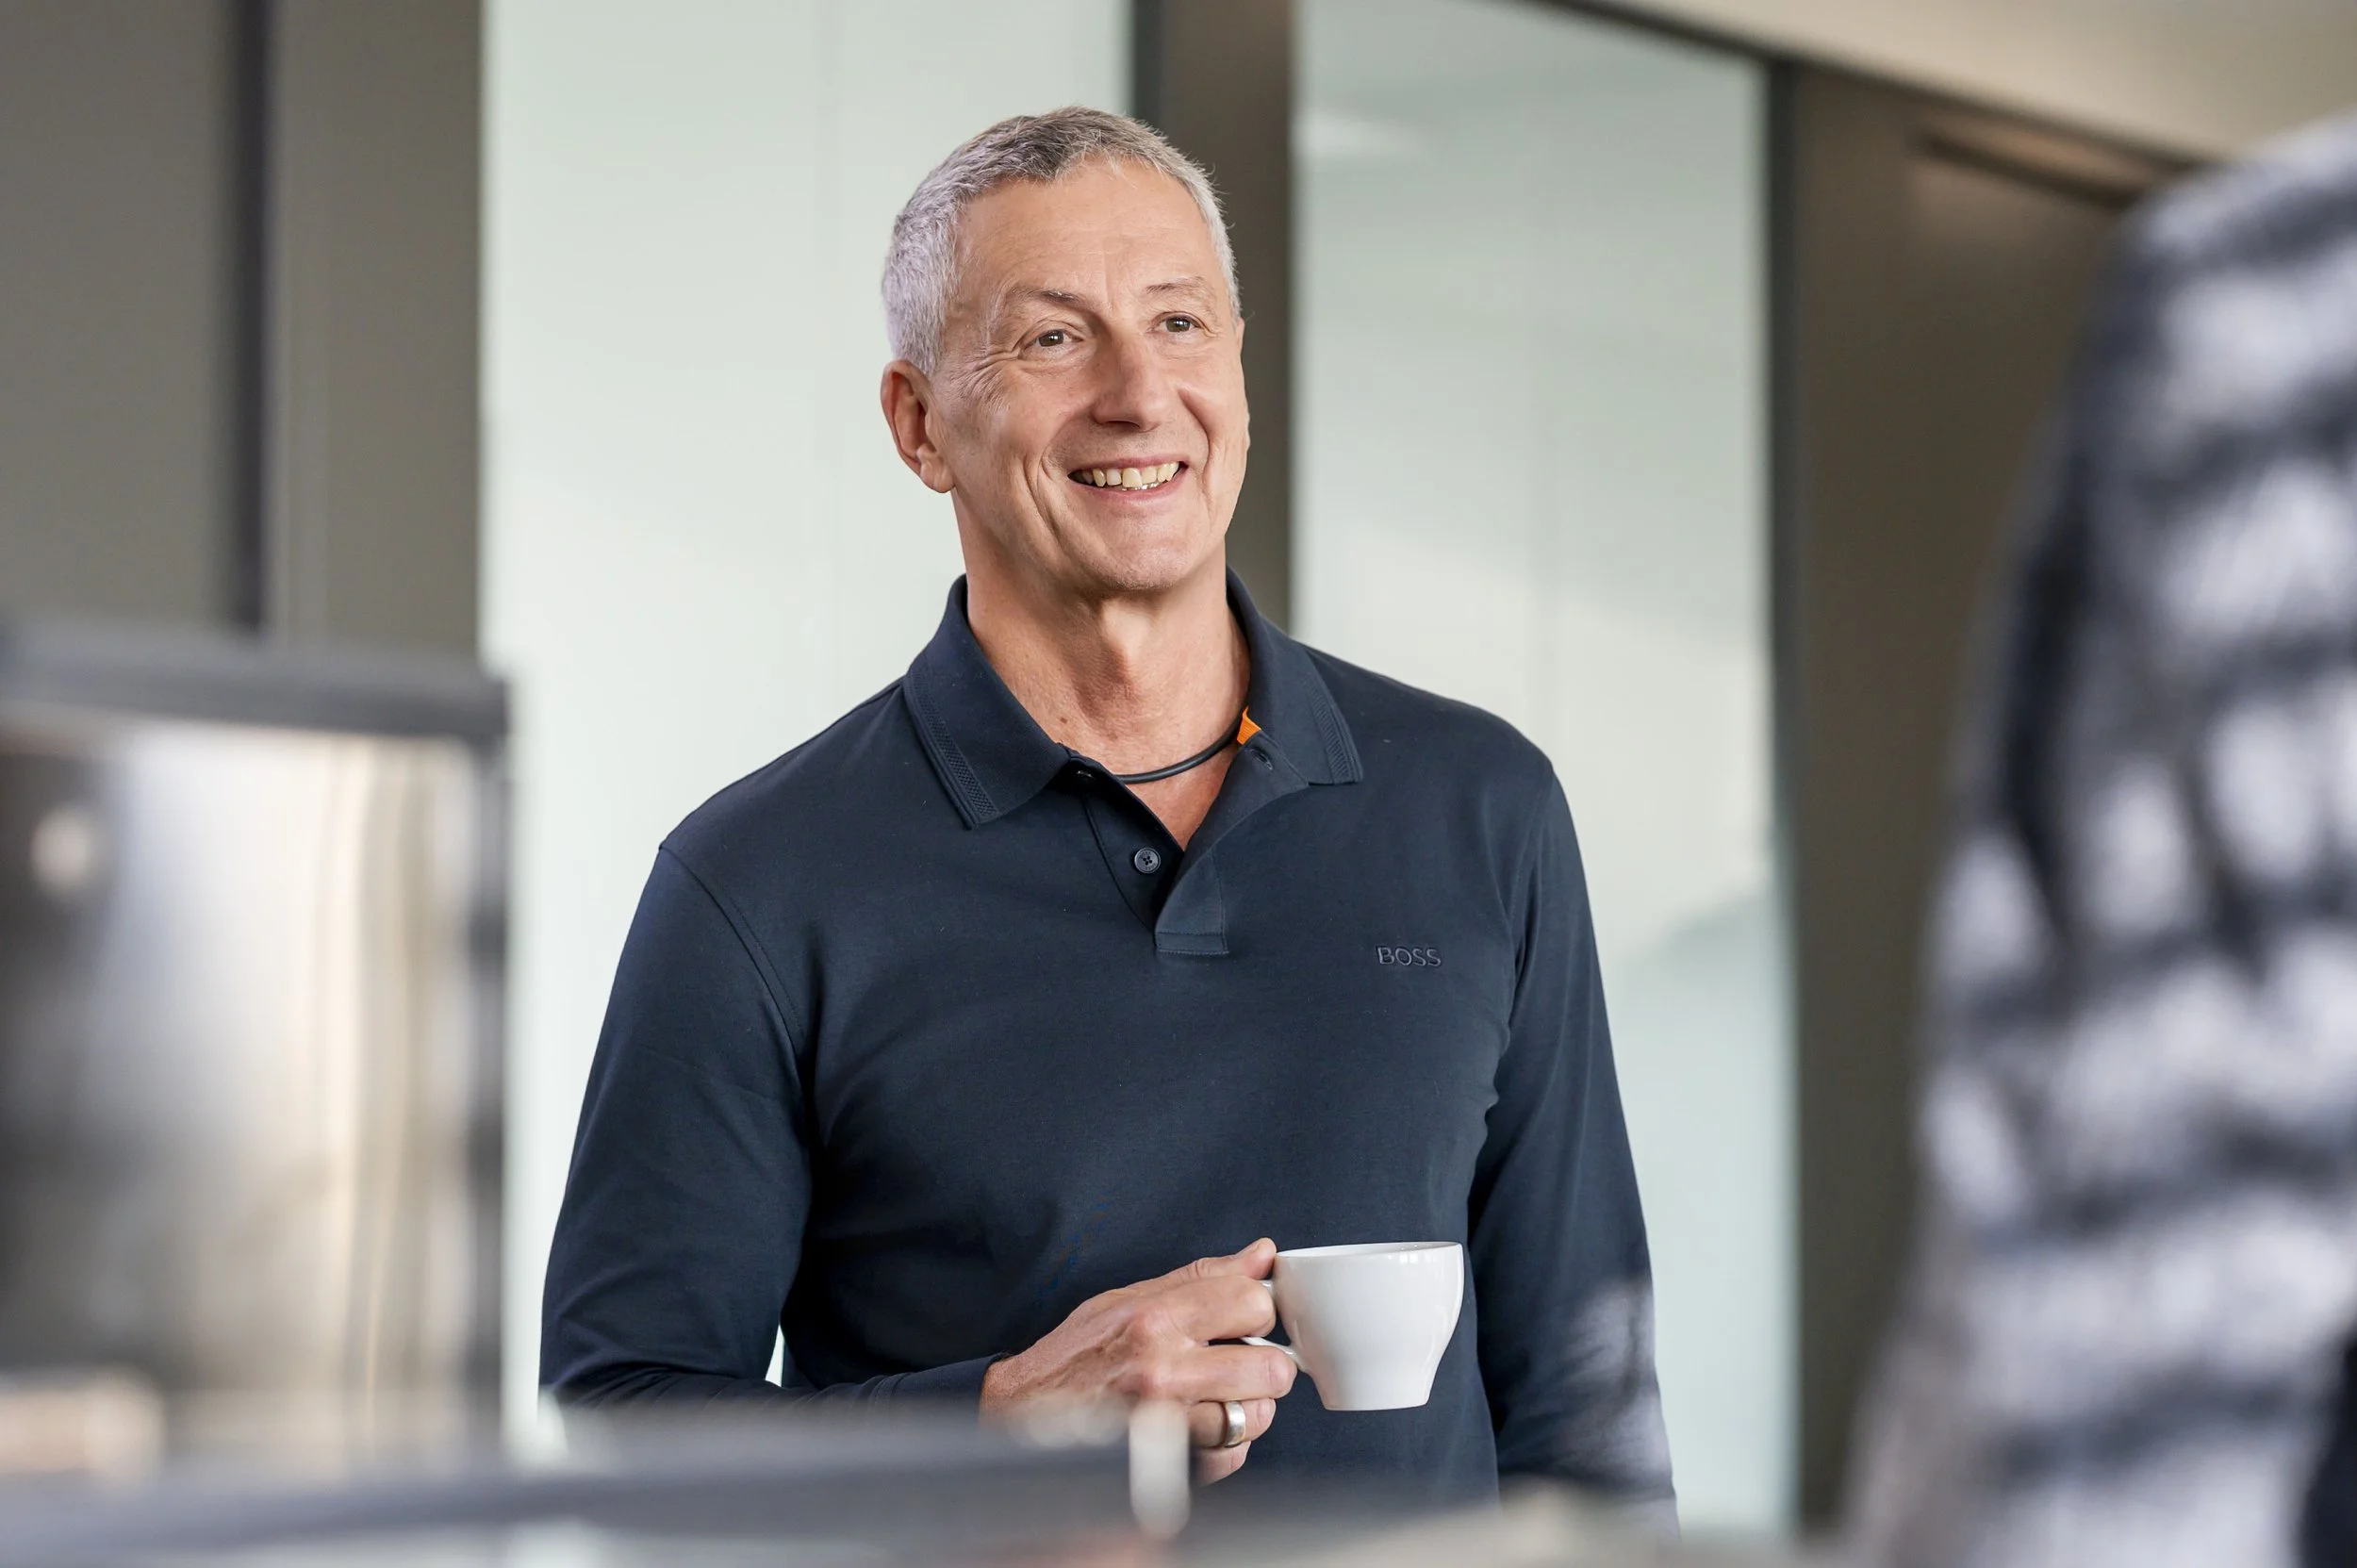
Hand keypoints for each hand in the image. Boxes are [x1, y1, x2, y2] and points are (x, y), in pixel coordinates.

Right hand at [980, 1238, 1295, 1482]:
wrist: (1023, 1414)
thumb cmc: (1075, 1356)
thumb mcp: (1128, 1298)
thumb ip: (1200, 1278)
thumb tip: (1261, 1256)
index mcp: (1154, 1319)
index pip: (1251, 1302)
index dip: (1256, 1310)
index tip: (1243, 1319)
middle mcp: (1162, 1369)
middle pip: (1270, 1366)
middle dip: (1264, 1364)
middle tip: (1241, 1361)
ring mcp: (1166, 1423)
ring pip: (1257, 1416)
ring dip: (1248, 1407)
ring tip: (1220, 1395)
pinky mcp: (1167, 1465)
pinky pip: (1234, 1457)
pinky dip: (1228, 1445)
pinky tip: (1203, 1425)